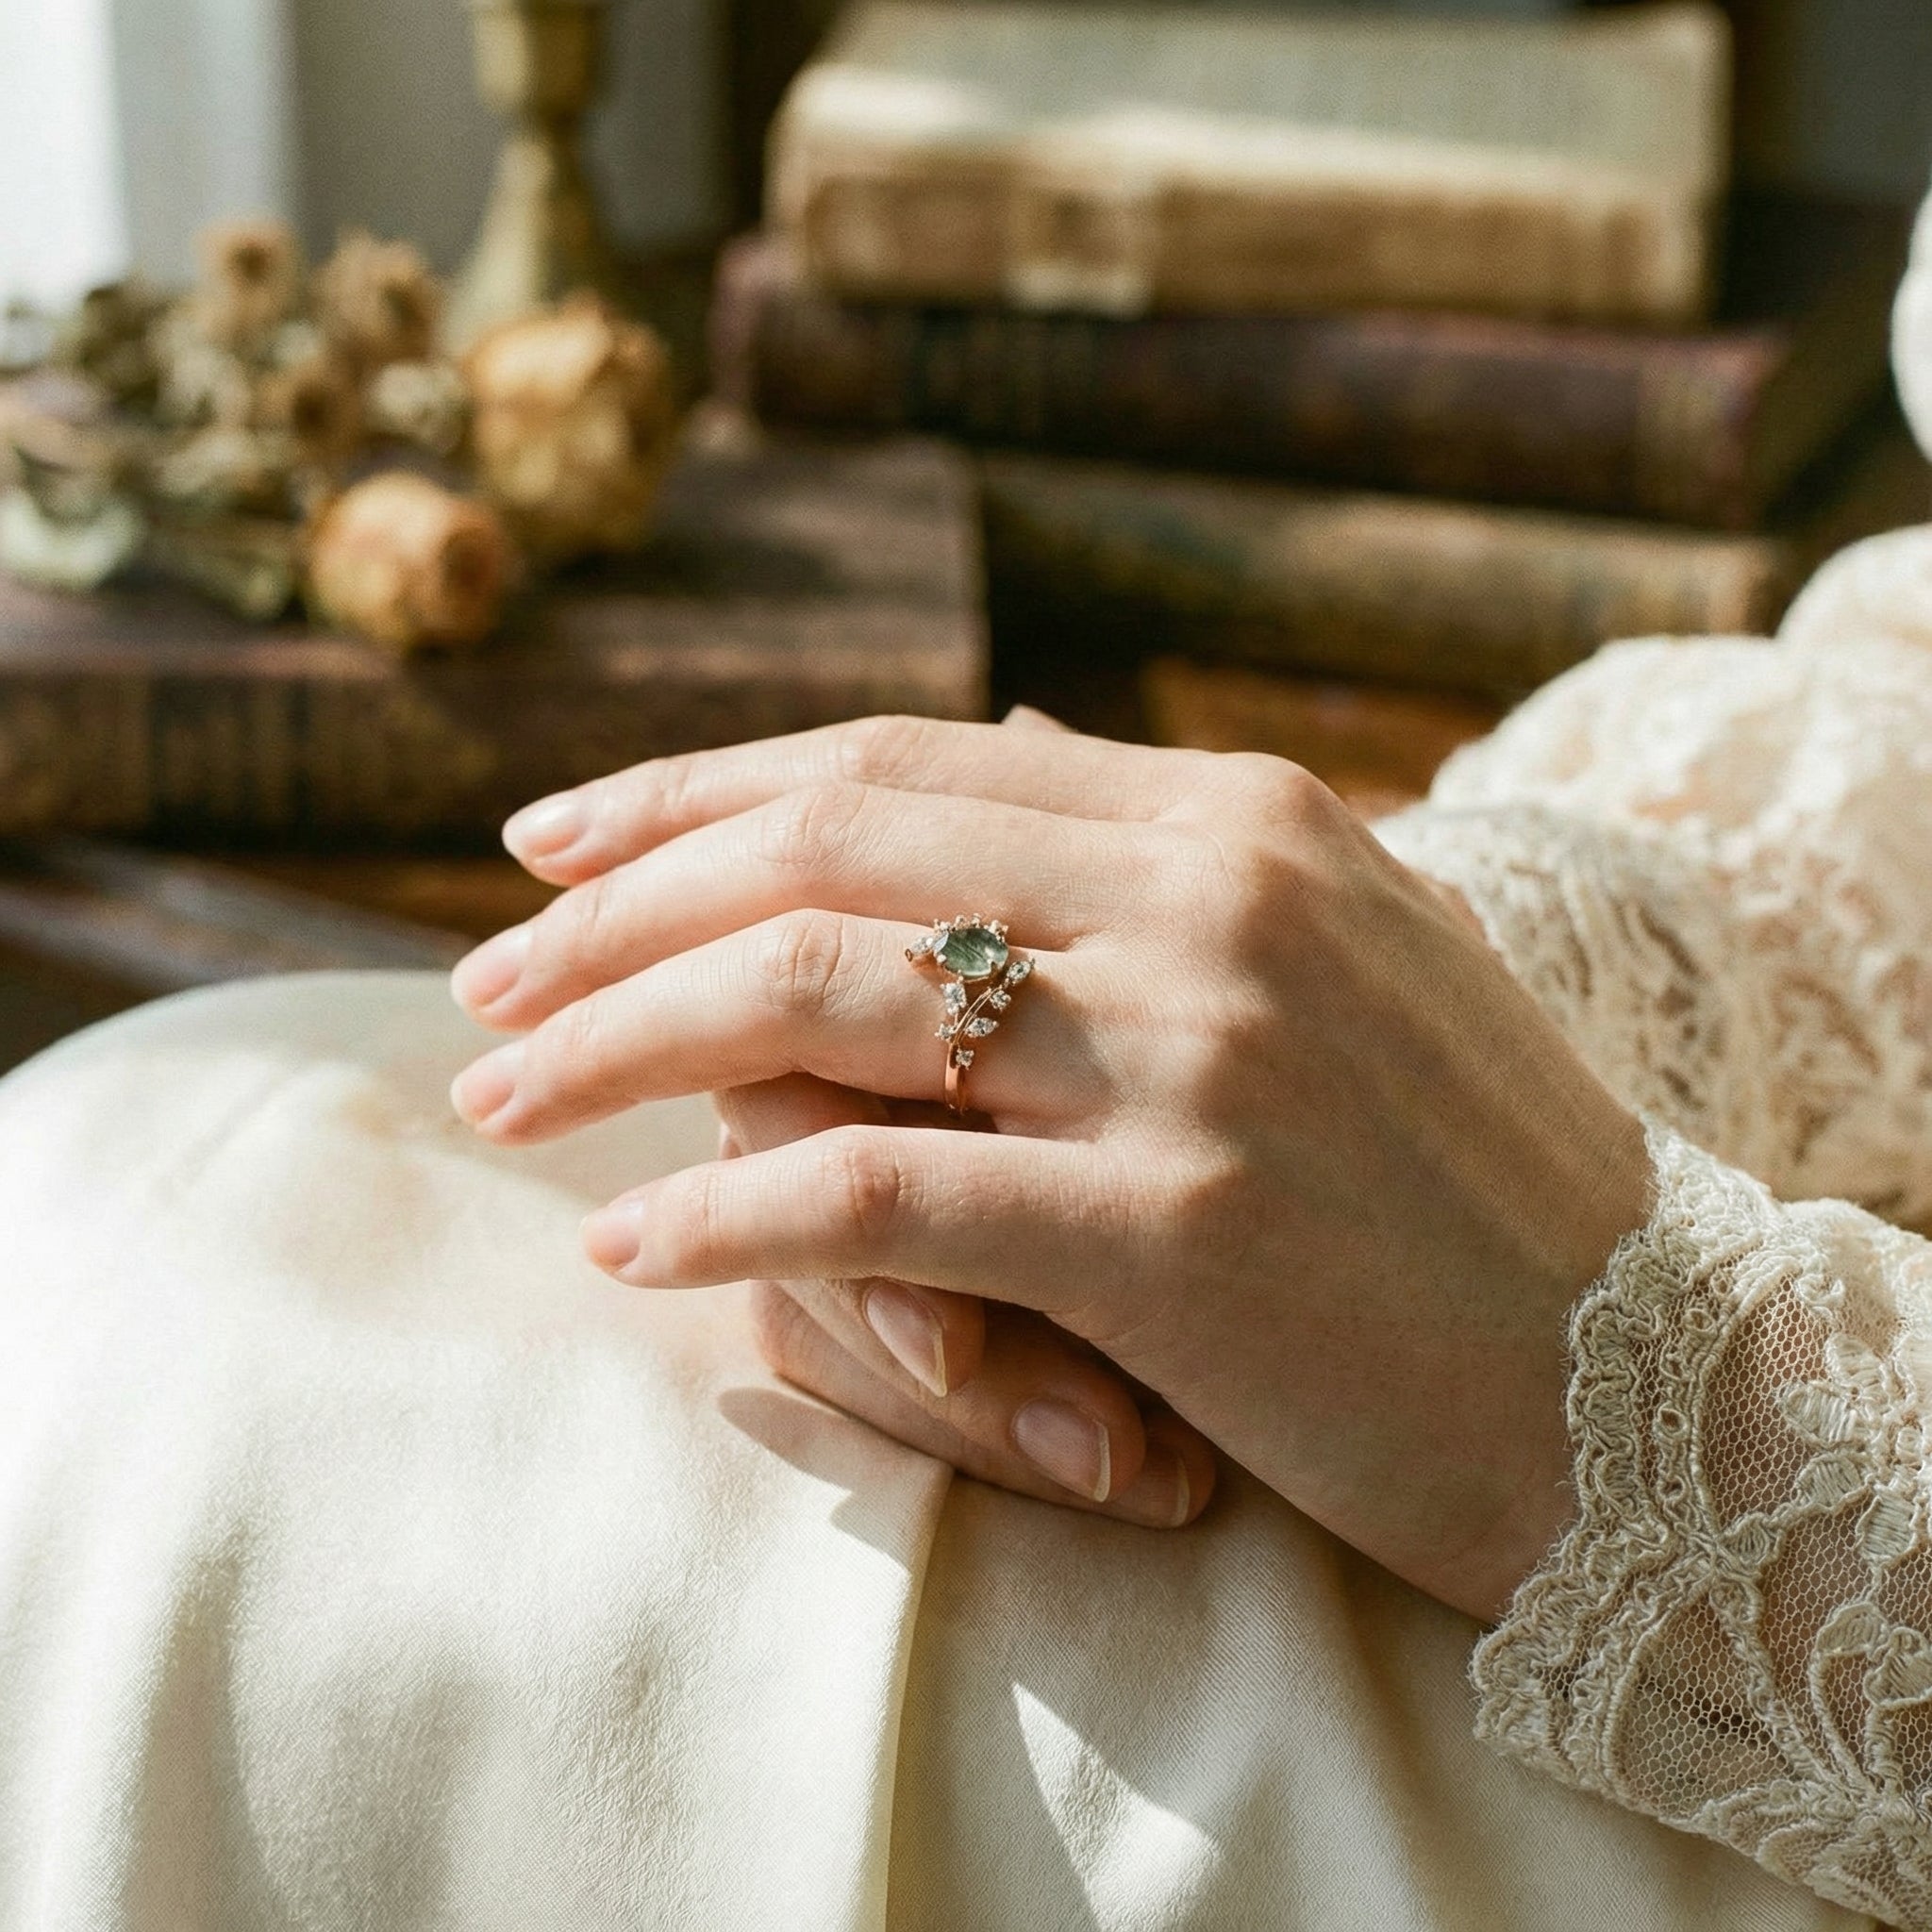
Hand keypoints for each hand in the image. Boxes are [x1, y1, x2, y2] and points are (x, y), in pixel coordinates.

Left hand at [449, 716, 1650, 1618]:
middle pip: (827, 849)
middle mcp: (1209, 894)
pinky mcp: (1182, 1230)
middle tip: (481, 976)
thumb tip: (979, 723)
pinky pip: (887, 1198)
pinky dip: (732, 1214)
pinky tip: (631, 1245)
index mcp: (1237, 813)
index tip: (551, 845)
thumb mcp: (1341, 940)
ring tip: (497, 1093)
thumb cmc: (1468, 1173)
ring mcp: (1198, 1054)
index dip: (695, 790)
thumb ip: (1148, 835)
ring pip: (822, 999)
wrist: (1647, 1375)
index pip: (899, 758)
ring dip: (619, 1042)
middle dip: (616, 907)